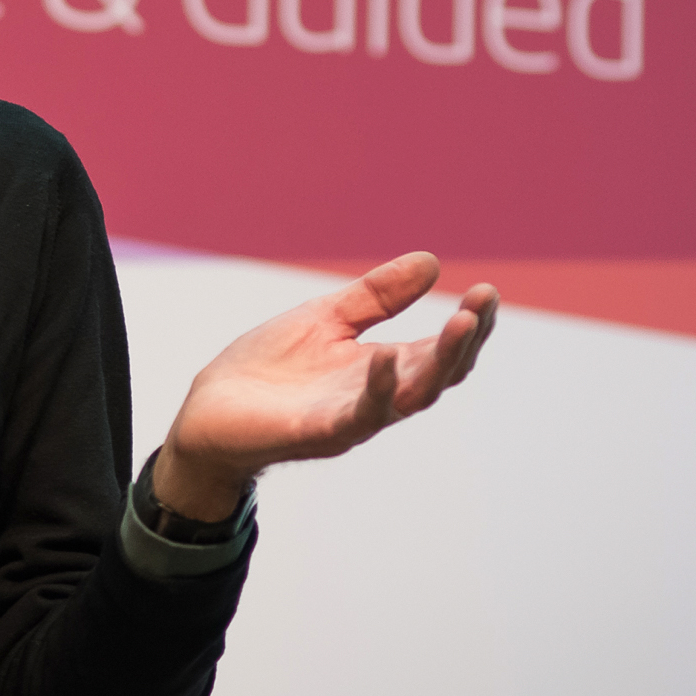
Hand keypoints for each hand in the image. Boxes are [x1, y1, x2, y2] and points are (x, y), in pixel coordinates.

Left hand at [152, 252, 496, 520]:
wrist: (208, 413)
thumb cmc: (268, 371)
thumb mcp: (326, 319)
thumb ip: (376, 297)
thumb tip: (432, 262)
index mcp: (381, 369)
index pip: (439, 350)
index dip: (468, 324)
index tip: (487, 291)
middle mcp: (375, 396)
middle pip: (438, 374)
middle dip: (465, 341)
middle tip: (482, 304)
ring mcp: (349, 417)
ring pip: (411, 397)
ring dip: (439, 362)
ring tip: (461, 325)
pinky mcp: (316, 433)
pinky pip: (357, 416)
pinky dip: (377, 390)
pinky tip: (386, 357)